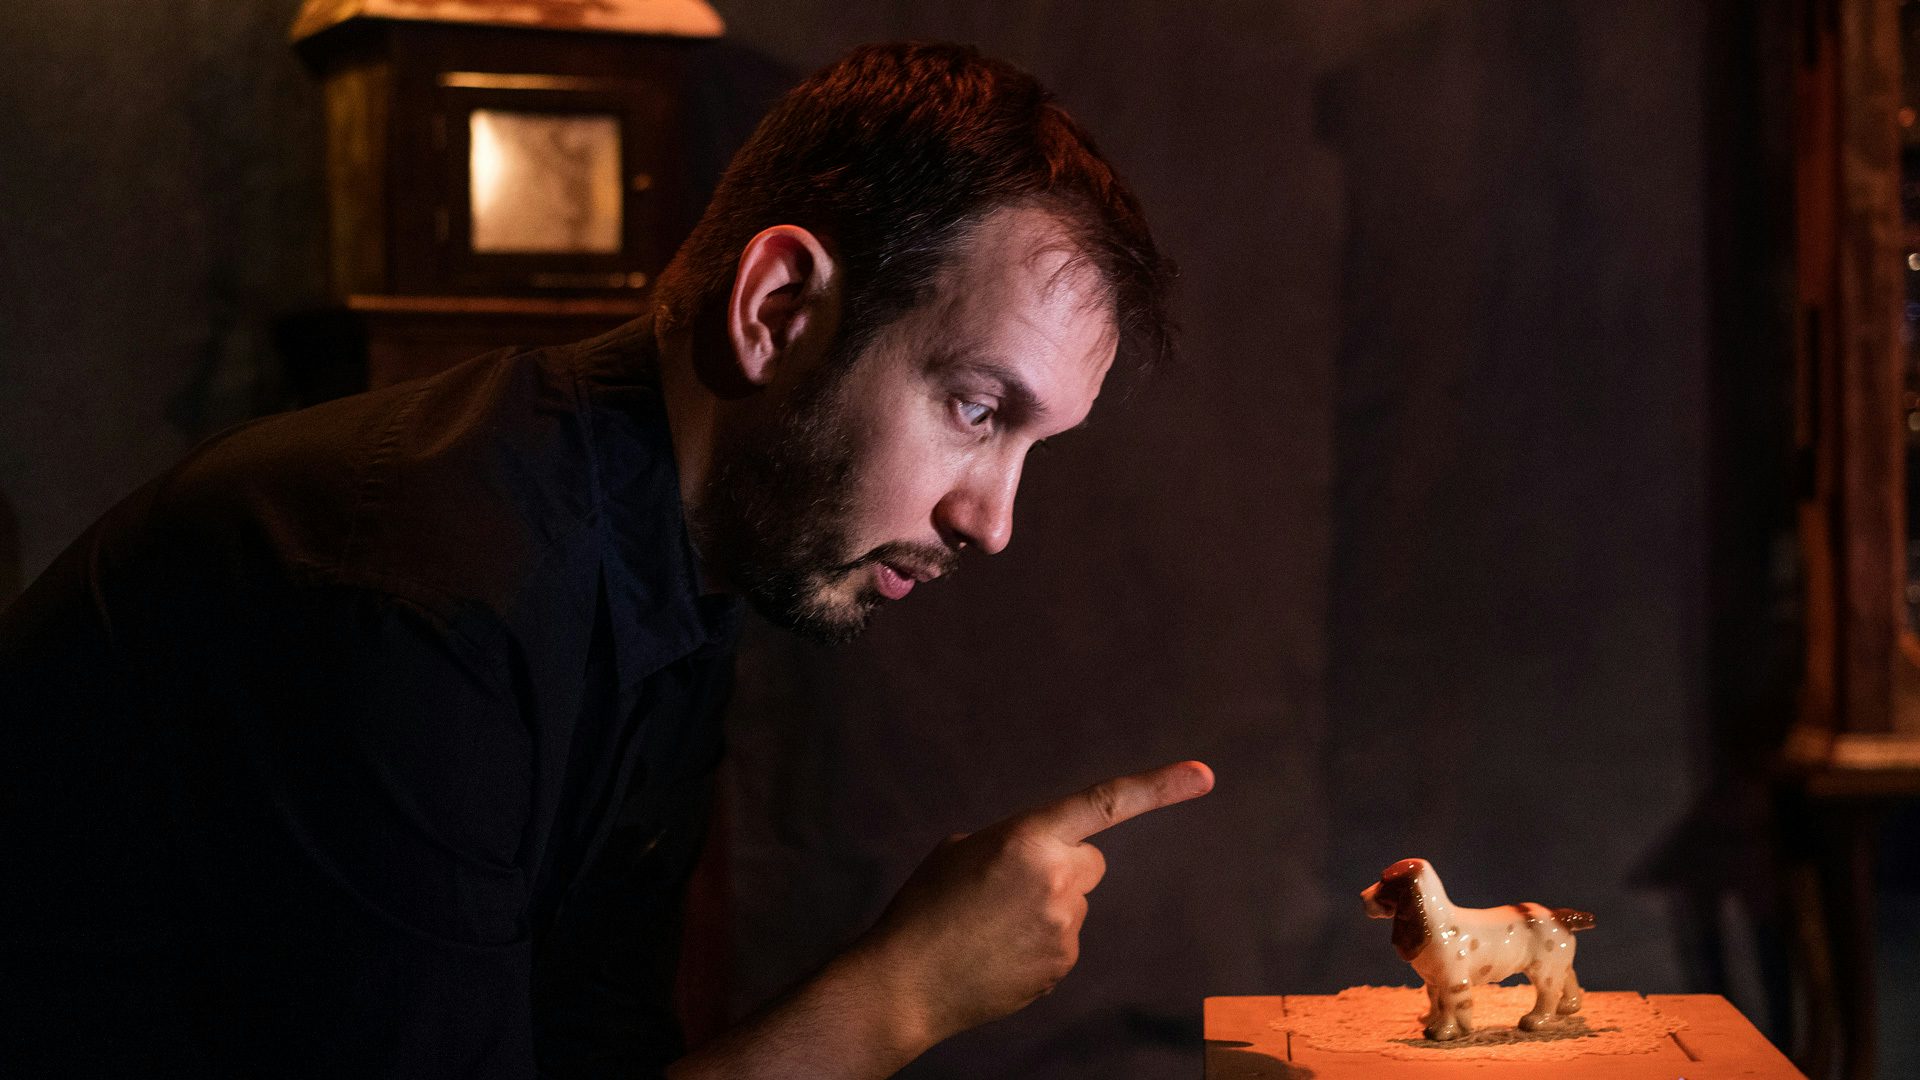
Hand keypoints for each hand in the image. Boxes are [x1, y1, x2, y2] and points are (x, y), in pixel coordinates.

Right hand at [855, 760, 1213, 1041]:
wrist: (905, 982)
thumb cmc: (925, 907)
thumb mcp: (962, 851)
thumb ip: (1016, 843)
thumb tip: (1043, 858)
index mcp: (1028, 837)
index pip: (1106, 804)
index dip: (1159, 787)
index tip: (1205, 774)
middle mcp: (1057, 879)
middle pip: (1090, 862)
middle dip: (1064, 867)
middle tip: (1010, 887)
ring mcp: (1064, 927)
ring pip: (1074, 904)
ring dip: (1045, 909)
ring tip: (991, 926)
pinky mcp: (1062, 964)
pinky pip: (1064, 941)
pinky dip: (1039, 944)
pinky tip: (999, 952)